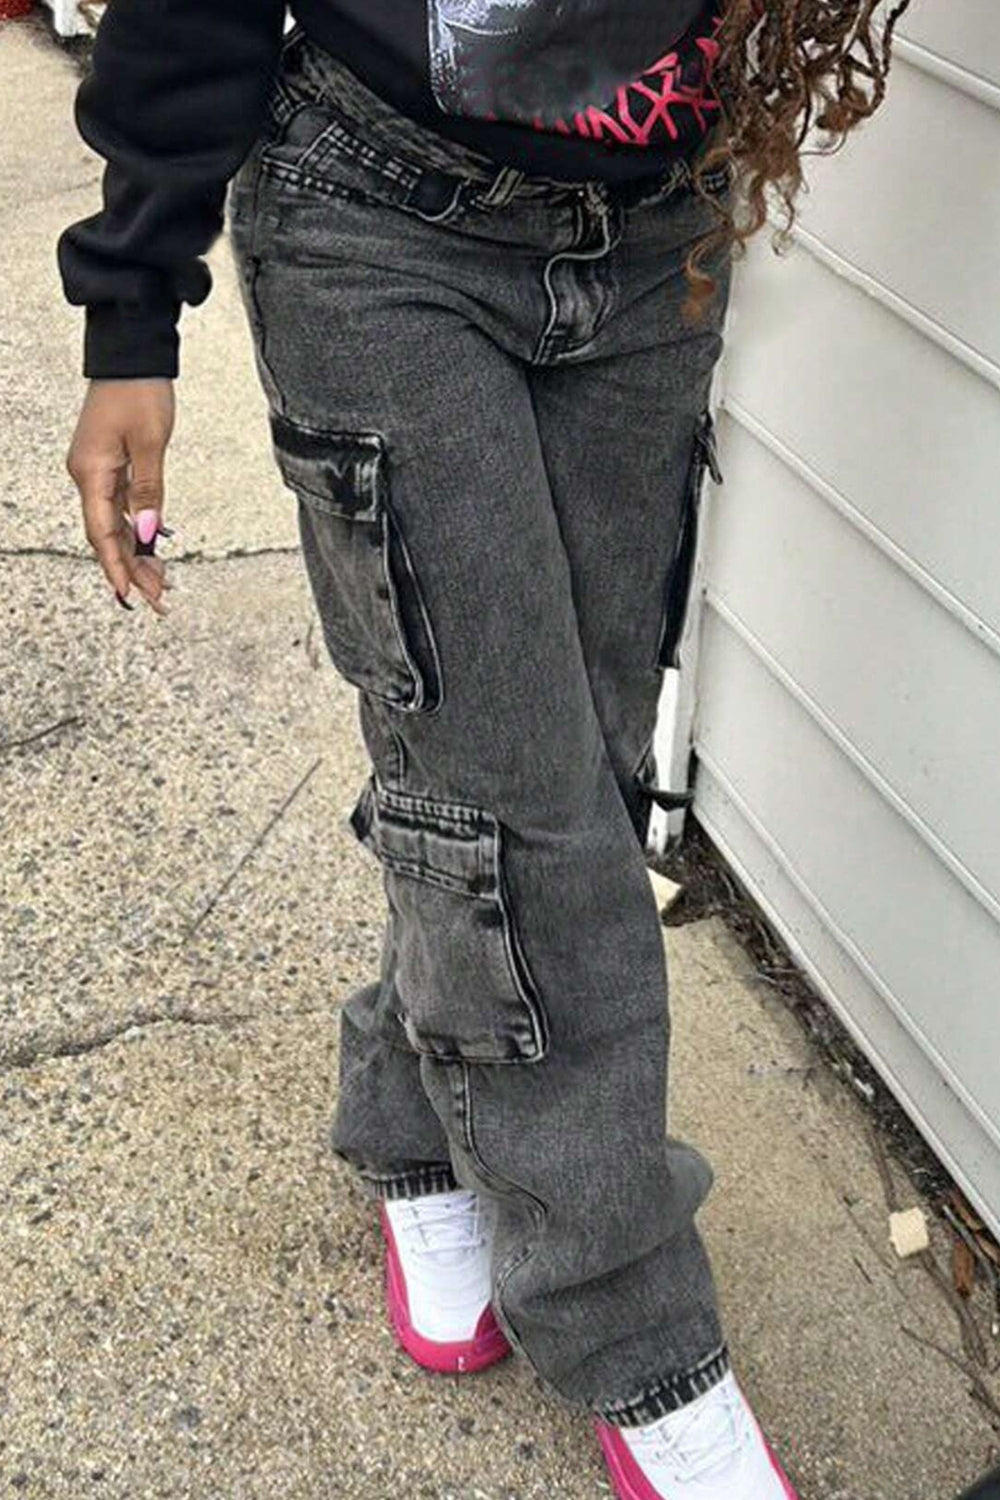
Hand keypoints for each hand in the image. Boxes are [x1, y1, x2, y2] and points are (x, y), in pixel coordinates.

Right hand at [66, 377, 175, 615]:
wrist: (130, 354)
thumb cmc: (140, 393)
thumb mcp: (151, 444)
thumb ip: (150, 491)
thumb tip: (150, 532)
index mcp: (91, 473)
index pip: (102, 533)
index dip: (116, 567)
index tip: (130, 596)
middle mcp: (87, 475)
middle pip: (108, 534)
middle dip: (132, 569)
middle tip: (159, 600)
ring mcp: (96, 470)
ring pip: (115, 522)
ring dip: (137, 552)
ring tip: (161, 582)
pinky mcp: (108, 464)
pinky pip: (120, 506)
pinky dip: (137, 528)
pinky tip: (154, 547)